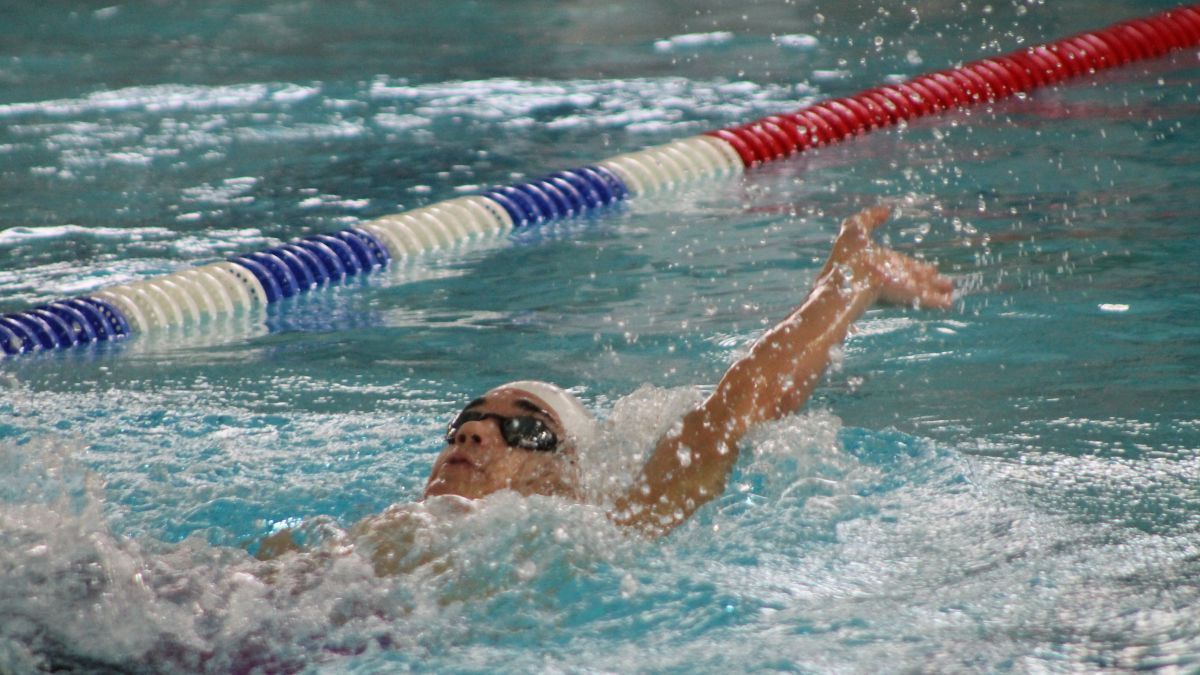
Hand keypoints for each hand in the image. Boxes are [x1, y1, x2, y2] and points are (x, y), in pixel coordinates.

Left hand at [822, 206, 953, 309]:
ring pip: (926, 288)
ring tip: (950, 291)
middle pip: (917, 278)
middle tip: (945, 282)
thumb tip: (887, 210)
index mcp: (884, 262)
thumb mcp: (855, 228)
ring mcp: (904, 286)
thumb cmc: (848, 254)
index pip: (904, 265)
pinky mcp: (910, 295)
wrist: (848, 276)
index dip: (917, 267)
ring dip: (939, 289)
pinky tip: (950, 303)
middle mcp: (896, 275)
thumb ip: (871, 217)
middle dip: (931, 279)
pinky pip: (929, 299)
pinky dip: (940, 301)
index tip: (930, 268)